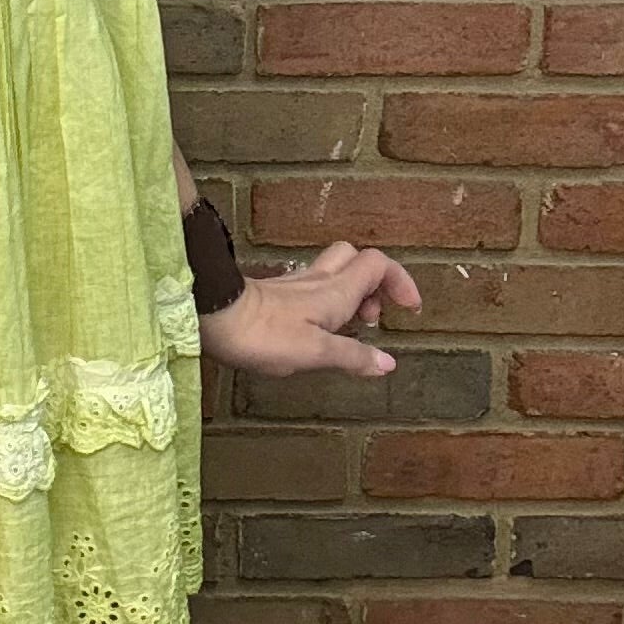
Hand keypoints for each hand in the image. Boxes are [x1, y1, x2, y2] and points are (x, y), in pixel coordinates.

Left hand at [197, 240, 421, 381]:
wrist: (213, 316)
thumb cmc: (264, 336)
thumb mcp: (316, 353)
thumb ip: (353, 356)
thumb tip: (388, 363)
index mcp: (336, 292)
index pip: (378, 264)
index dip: (400, 280)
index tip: (410, 308)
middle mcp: (319, 281)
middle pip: (357, 260)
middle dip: (376, 283)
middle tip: (374, 318)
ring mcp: (296, 286)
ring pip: (334, 273)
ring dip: (351, 294)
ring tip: (349, 329)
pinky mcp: (276, 295)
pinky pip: (312, 288)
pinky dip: (326, 303)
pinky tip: (318, 330)